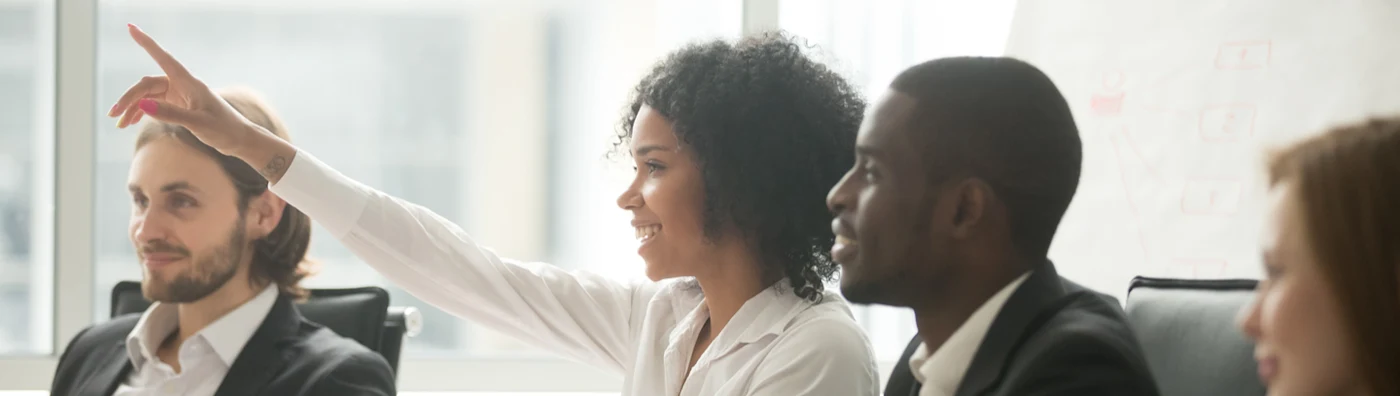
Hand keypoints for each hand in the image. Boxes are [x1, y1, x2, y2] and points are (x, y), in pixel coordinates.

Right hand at [108, 24, 256, 156]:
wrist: (239, 140)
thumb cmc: (224, 129)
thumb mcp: (198, 123)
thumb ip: (171, 113)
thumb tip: (142, 104)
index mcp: (189, 83)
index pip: (163, 58)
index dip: (146, 43)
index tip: (130, 27)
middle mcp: (182, 85)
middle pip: (147, 84)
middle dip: (129, 97)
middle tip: (114, 115)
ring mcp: (179, 95)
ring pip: (147, 95)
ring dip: (132, 107)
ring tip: (119, 124)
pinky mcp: (178, 105)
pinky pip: (153, 104)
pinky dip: (141, 112)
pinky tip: (130, 123)